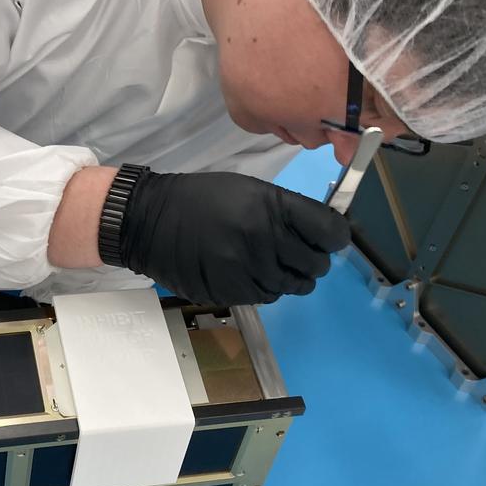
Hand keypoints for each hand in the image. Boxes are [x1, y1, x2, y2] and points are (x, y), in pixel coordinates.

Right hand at [118, 170, 349, 305]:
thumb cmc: (201, 199)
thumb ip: (284, 210)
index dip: (336, 237)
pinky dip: (266, 287)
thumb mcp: (247, 189)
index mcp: (271, 206)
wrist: (149, 221)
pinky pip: (268, 296)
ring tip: (272, 264)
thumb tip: (320, 232)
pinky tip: (251, 273)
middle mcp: (264, 238)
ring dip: (290, 277)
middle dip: (313, 260)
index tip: (331, 238)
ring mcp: (247, 269)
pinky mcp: (231, 292)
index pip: (330, 231)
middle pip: (317, 264)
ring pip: (294, 285)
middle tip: (298, 253)